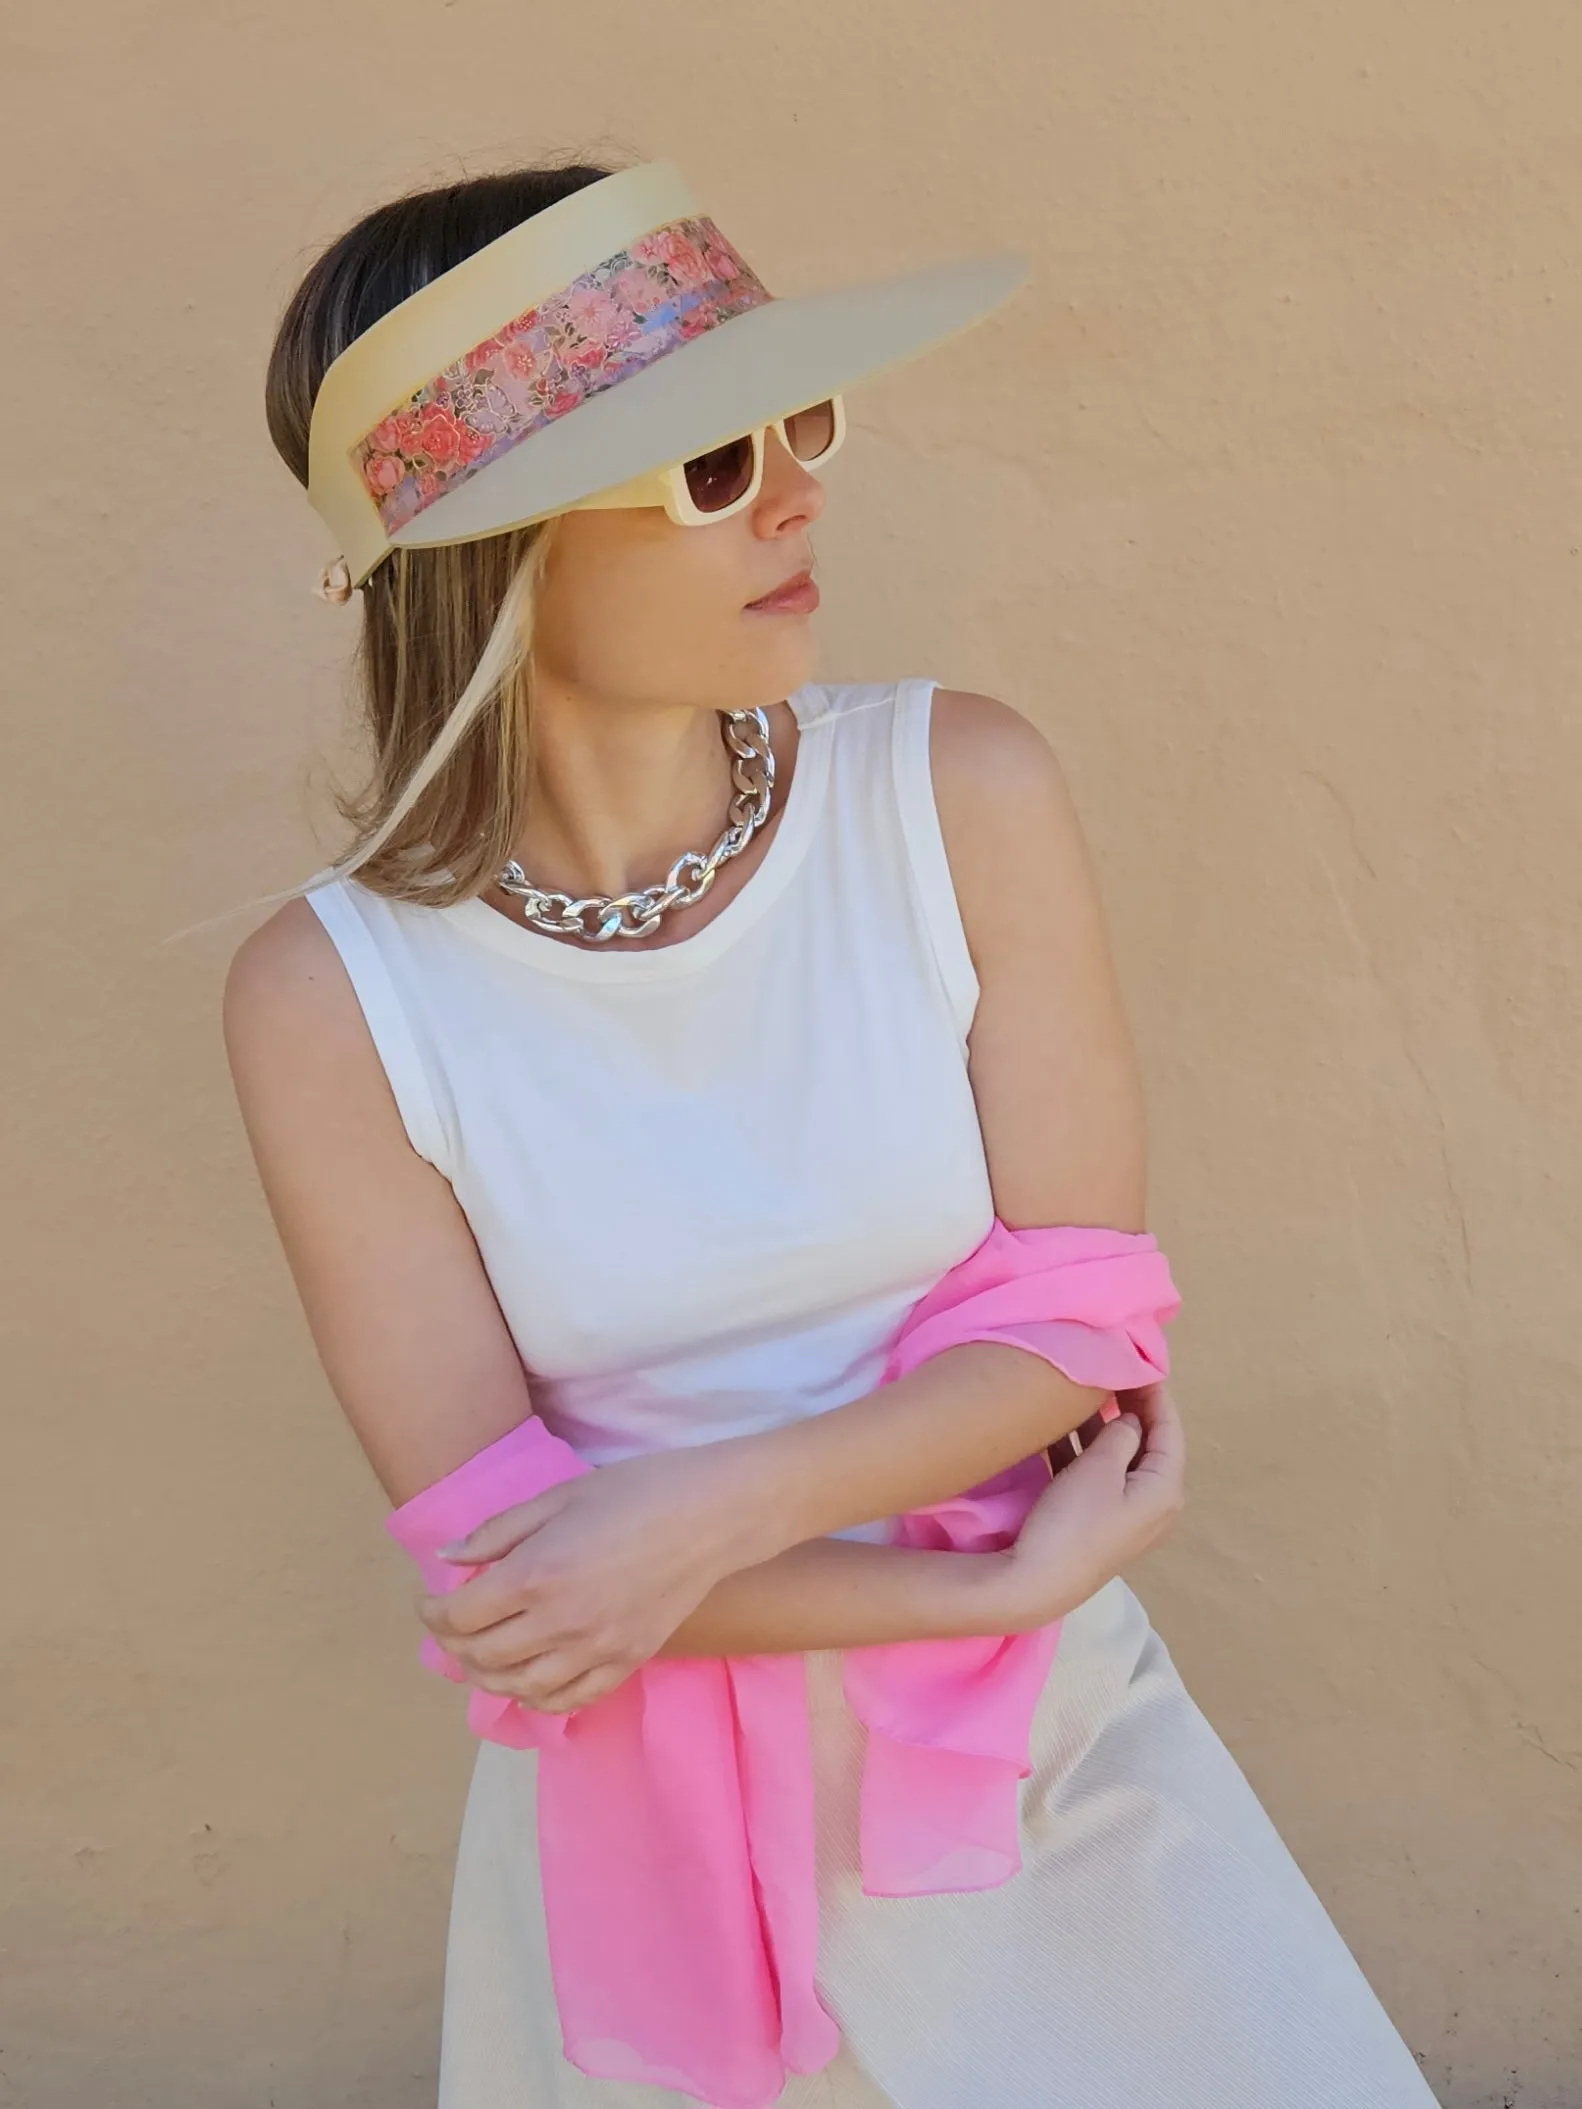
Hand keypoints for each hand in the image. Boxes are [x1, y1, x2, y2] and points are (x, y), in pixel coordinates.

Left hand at [417, 1447, 754, 1714]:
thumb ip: (497, 1532)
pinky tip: (527, 1681)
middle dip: (451, 1643)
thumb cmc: (634, 1491)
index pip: (460, 1615)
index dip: (431, 1611)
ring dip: (487, 1676)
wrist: (711, 1515)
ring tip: (479, 1655)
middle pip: (482, 1655)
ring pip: (519, 1687)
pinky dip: (537, 1698)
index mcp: (537, 1574)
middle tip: (448, 1625)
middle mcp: (560, 1622)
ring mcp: (596, 1650)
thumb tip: (446, 1559)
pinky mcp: (626, 1663)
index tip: (427, 1598)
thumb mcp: (557, 1496)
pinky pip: (569, 1699)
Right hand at [981, 1381, 1186, 1632]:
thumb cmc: (1075, 1521)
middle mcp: (1154, 1503)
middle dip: (1127, 1408)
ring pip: (1118, 1458)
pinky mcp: (1097, 1521)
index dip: (1153, 1393)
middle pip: (1146, 1443)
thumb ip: (1122, 1435)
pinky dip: (1084, 1452)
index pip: (1169, 1429)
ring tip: (1079, 1394)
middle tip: (1105, 1372)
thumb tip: (1133, 1420)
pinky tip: (1058, 1430)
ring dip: (1101, 1428)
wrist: (1038, 1581)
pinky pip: (1098, 1476)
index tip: (1133, 1361)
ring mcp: (1125, 1514)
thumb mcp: (1101, 1468)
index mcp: (1165, 1488)